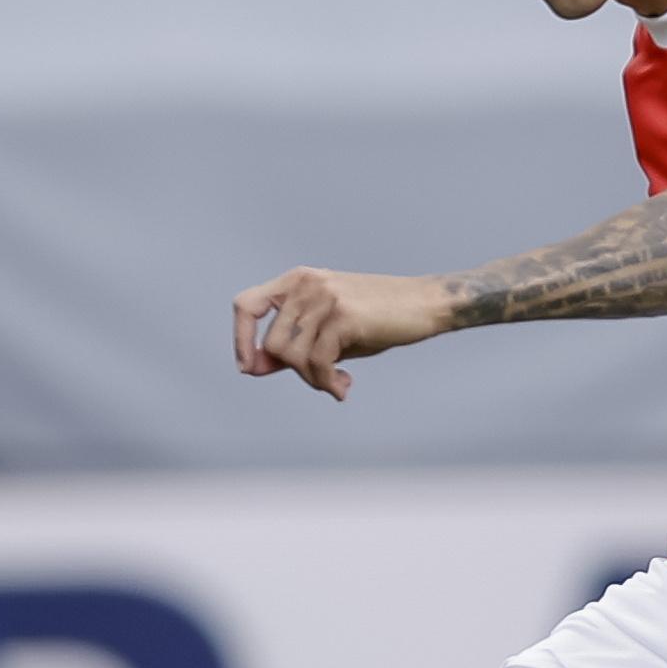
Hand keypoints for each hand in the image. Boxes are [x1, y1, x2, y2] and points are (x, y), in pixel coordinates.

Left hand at [232, 269, 451, 400]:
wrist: (426, 303)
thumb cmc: (377, 319)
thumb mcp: (327, 331)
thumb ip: (291, 345)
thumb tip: (251, 366)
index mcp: (297, 281)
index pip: (246, 305)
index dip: (240, 338)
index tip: (248, 367)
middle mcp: (306, 284)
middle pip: (272, 344)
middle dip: (294, 371)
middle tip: (323, 379)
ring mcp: (325, 298)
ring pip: (292, 356)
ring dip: (314, 379)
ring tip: (337, 382)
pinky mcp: (344, 316)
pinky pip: (317, 363)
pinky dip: (326, 383)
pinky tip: (343, 386)